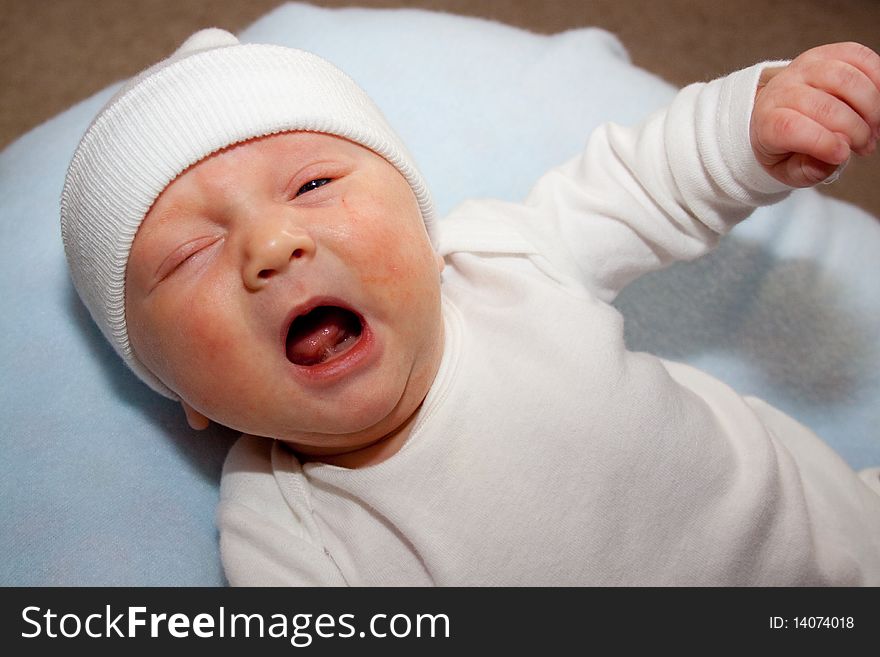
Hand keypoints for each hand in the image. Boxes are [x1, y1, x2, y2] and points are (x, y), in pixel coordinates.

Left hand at [751, 42, 879, 186]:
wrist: (776, 110)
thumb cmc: (784, 144)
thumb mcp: (787, 168)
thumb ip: (807, 170)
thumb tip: (832, 159)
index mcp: (767, 120)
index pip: (791, 128)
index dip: (822, 143)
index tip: (843, 155)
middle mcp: (782, 89)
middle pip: (824, 106)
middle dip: (855, 130)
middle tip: (865, 146)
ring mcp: (805, 67)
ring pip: (844, 79)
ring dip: (870, 106)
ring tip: (874, 127)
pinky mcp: (828, 53)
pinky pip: (858, 56)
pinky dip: (877, 78)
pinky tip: (878, 100)